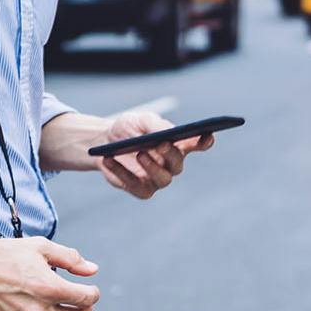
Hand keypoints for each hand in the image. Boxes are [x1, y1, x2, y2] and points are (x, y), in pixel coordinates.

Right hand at [0, 214, 100, 310]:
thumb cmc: (3, 255)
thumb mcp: (40, 247)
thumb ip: (70, 259)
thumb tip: (92, 270)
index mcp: (48, 287)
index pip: (86, 299)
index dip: (92, 293)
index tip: (89, 290)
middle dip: (84, 309)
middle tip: (81, 302)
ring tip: (60, 309)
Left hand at [93, 110, 216, 199]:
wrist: (103, 141)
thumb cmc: (128, 128)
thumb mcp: (140, 120)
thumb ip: (155, 125)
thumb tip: (167, 133)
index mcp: (176, 144)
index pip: (196, 144)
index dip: (204, 141)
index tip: (207, 135)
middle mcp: (171, 164)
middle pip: (178, 163)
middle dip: (171, 154)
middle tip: (161, 144)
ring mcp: (157, 179)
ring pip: (163, 179)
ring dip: (152, 167)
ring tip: (139, 154)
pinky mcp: (141, 190)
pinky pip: (136, 186)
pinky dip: (122, 172)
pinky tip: (110, 160)